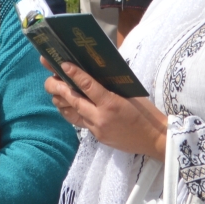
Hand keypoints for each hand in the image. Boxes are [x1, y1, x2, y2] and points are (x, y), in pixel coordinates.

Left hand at [44, 58, 167, 156]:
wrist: (155, 139)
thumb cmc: (146, 112)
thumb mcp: (130, 94)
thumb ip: (110, 86)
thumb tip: (92, 74)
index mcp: (112, 103)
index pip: (87, 86)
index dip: (73, 74)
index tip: (62, 64)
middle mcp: (101, 117)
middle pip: (73, 101)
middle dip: (57, 88)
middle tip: (48, 78)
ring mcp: (97, 129)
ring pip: (71, 113)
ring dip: (61, 101)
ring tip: (54, 90)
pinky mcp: (97, 137)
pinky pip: (79, 122)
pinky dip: (72, 112)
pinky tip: (67, 104)